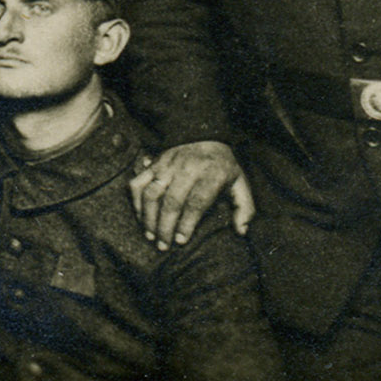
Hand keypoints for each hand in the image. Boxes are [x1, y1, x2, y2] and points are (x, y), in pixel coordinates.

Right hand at [129, 139, 252, 246]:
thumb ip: (244, 208)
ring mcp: (166, 165)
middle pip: (171, 200)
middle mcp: (187, 169)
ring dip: (148, 217)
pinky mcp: (153, 164)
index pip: (196, 202)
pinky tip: (140, 217)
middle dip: (165, 226)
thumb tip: (241, 231)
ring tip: (150, 236)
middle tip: (163, 246)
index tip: (181, 241)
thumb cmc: (223, 166)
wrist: (203, 135)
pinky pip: (137, 183)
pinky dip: (135, 201)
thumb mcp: (240, 183)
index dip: (187, 223)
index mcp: (211, 174)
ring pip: (151, 193)